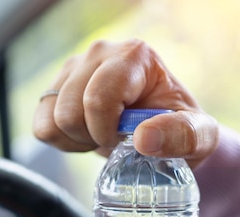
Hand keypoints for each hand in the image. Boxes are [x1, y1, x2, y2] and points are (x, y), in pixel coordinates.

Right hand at [33, 39, 218, 167]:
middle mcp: (100, 53)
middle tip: (118, 140)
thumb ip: (182, 136)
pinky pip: (40, 125)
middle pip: (69, 111)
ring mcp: (74, 67)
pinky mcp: (57, 86)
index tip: (128, 141)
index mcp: (134, 55)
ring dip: (77, 140)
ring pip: (51, 119)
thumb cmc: (182, 130)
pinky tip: (86, 135)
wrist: (164, 132)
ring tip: (103, 136)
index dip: (107, 131)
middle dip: (92, 137)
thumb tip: (144, 139)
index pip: (98, 98)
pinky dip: (61, 140)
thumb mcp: (199, 137)